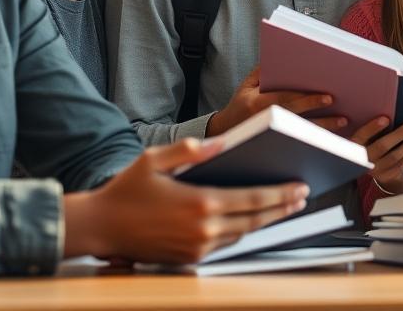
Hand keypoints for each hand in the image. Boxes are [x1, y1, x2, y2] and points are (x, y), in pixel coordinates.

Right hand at [63, 137, 308, 263]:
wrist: (101, 227)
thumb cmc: (126, 190)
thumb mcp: (154, 159)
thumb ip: (190, 151)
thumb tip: (221, 143)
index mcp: (200, 202)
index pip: (253, 198)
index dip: (280, 194)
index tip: (299, 188)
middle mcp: (203, 229)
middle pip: (255, 219)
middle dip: (281, 208)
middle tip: (301, 198)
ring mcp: (197, 247)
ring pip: (242, 234)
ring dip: (265, 222)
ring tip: (283, 208)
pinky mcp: (190, 259)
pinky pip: (224, 245)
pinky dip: (241, 232)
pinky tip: (250, 221)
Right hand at [206, 67, 346, 135]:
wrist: (225, 133)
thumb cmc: (239, 106)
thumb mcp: (245, 85)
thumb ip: (262, 72)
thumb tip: (281, 57)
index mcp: (257, 104)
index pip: (286, 100)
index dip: (308, 99)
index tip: (328, 97)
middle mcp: (265, 121)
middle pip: (298, 117)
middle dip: (321, 115)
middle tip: (341, 112)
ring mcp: (270, 136)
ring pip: (302, 133)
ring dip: (323, 129)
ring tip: (343, 122)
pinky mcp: (275, 145)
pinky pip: (299, 143)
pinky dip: (316, 140)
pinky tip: (332, 136)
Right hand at [349, 117, 402, 194]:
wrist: (376, 169)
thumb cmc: (373, 146)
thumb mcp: (367, 138)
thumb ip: (372, 129)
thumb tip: (390, 115)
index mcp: (355, 146)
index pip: (361, 136)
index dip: (372, 128)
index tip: (386, 119)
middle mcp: (363, 159)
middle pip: (382, 146)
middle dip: (400, 133)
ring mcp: (375, 169)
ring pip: (394, 156)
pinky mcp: (386, 176)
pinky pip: (400, 163)